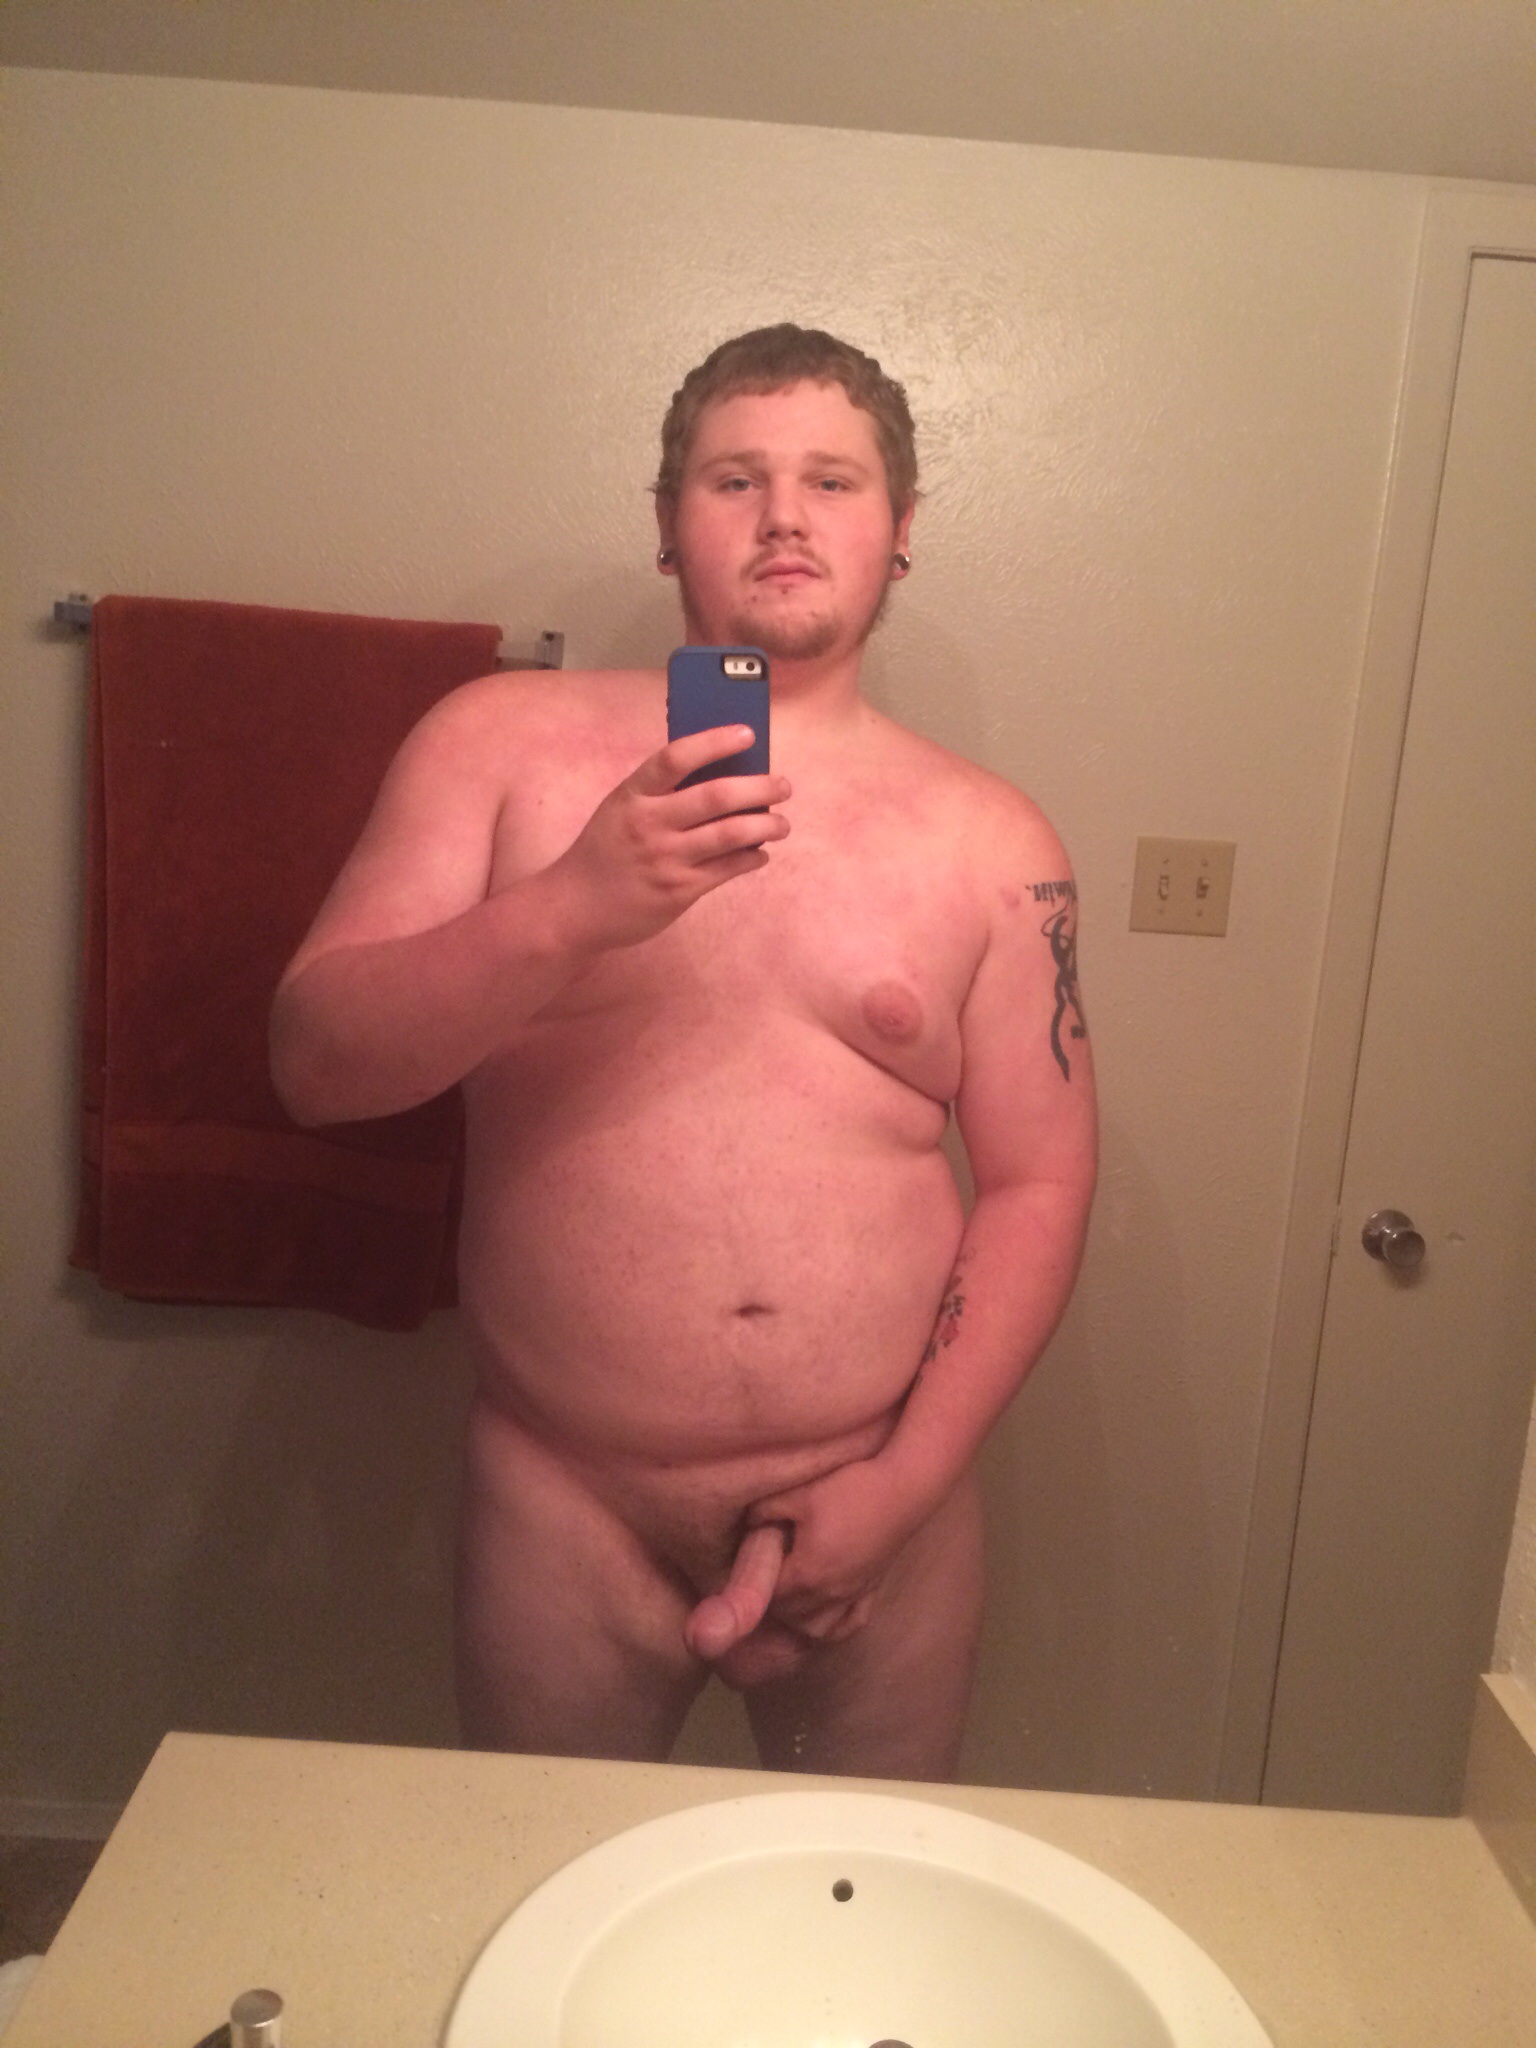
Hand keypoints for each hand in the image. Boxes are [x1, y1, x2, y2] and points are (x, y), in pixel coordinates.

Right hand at [549, 726, 789, 950]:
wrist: (575, 907)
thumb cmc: (604, 851)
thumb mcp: (620, 810)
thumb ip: (659, 793)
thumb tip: (720, 773)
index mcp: (633, 795)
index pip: (676, 758)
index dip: (714, 742)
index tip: (747, 734)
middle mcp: (650, 823)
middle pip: (716, 796)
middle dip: (759, 787)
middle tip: (783, 785)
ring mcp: (666, 858)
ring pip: (730, 834)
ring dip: (766, 825)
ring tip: (782, 824)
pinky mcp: (679, 890)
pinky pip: (727, 869)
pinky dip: (751, 857)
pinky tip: (760, 853)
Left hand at [744, 1456, 924, 1644]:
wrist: (904, 1488)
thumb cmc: (849, 1488)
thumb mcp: (798, 1493)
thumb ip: (765, 1511)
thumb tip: (748, 1525)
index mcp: (807, 1574)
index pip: (769, 1595)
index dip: (755, 1579)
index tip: (755, 1558)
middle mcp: (830, 1594)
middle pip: (790, 1616)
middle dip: (774, 1599)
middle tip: (769, 1569)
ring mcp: (854, 1594)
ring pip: (817, 1629)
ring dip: (799, 1619)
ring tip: (793, 1593)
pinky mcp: (872, 1588)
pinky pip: (850, 1623)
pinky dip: (834, 1624)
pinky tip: (826, 1608)